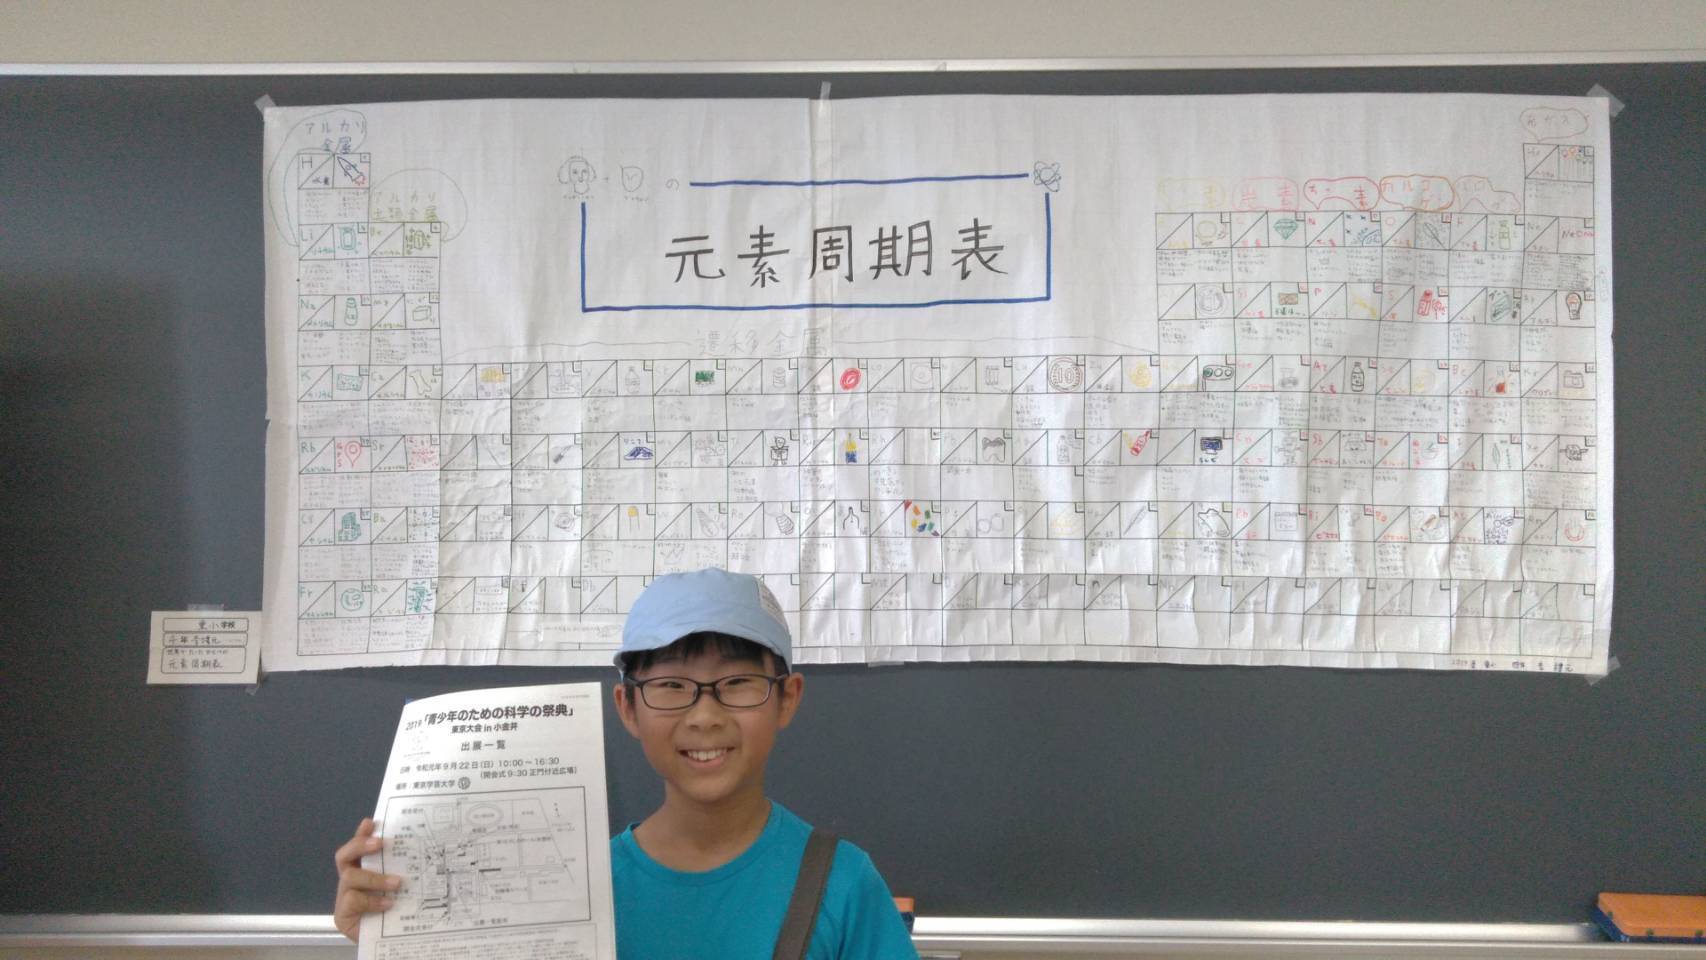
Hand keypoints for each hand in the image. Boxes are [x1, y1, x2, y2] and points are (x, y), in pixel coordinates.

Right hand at [333, 818, 401, 942]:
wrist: (386, 944)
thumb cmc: (393, 915)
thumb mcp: (400, 890)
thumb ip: (400, 872)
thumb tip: (418, 854)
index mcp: (363, 871)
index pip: (357, 848)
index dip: (361, 834)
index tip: (372, 822)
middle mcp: (350, 882)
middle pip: (344, 856)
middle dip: (360, 845)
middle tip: (380, 843)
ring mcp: (343, 898)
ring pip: (350, 877)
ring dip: (374, 878)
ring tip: (396, 883)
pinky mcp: (342, 915)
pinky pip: (353, 899)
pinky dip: (372, 900)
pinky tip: (388, 904)